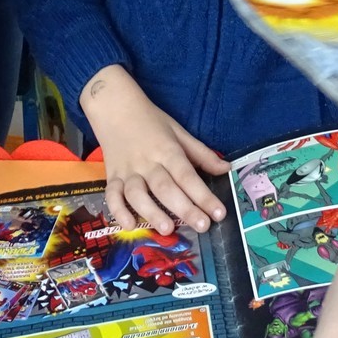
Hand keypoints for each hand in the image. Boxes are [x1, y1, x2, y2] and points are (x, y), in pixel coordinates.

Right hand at [81, 66, 228, 233]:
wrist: (115, 107)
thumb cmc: (151, 121)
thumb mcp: (179, 132)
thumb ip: (201, 153)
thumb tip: (226, 169)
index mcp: (167, 150)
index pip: (188, 175)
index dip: (204, 196)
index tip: (219, 213)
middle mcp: (148, 162)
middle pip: (165, 187)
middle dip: (185, 208)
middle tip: (202, 226)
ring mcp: (127, 170)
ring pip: (137, 194)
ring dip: (152, 212)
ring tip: (167, 229)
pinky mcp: (111, 177)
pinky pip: (112, 196)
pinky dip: (118, 211)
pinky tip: (130, 225)